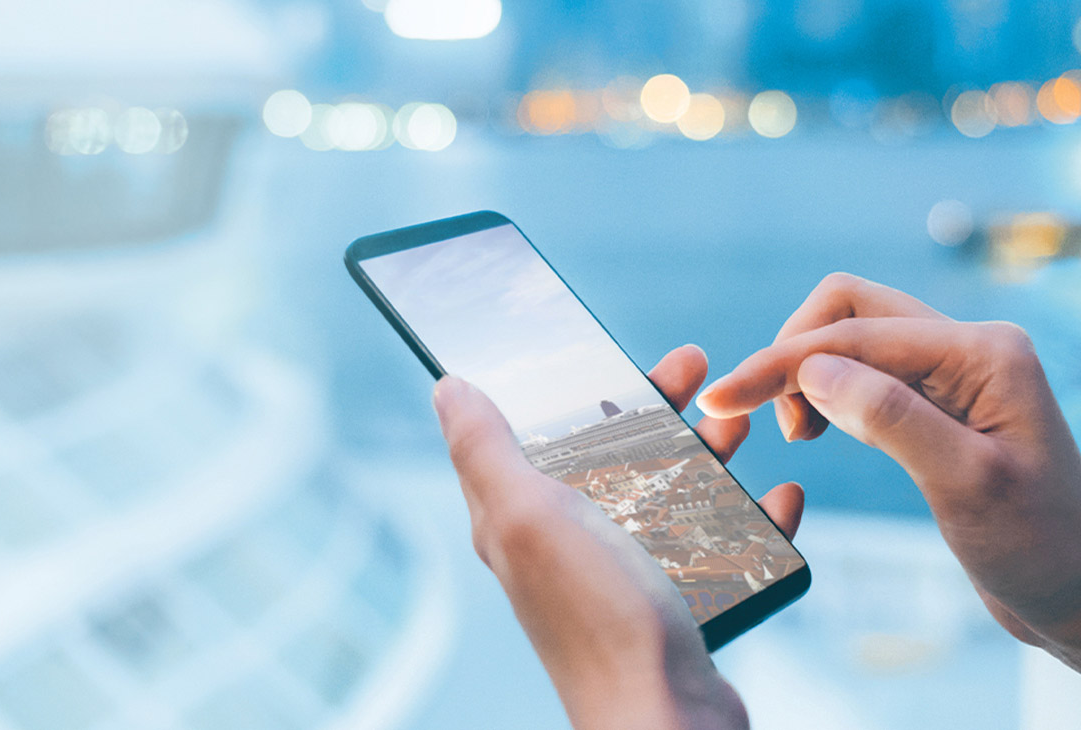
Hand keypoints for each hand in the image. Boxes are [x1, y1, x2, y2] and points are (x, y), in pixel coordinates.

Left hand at [433, 344, 800, 729]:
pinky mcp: (674, 605)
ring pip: (666, 491)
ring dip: (706, 451)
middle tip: (699, 367)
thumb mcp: (527, 516)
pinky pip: (715, 545)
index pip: (535, 431)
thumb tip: (447, 387)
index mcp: (521, 517)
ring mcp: (623, 575)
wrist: (667, 719)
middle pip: (608, 452)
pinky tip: (780, 498)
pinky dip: (749, 519)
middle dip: (655, 405)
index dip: (568, 383)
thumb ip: (485, 450)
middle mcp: (566, 543)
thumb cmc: (595, 617)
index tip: (611, 346)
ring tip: (742, 425)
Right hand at [697, 272, 1080, 670]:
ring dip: (806, 369)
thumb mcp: (965, 486)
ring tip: (797, 432)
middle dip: (792, 351)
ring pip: (851, 334)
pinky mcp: (936, 402)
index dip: (779, 363)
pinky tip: (818, 430)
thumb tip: (813, 369)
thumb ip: (891, 418)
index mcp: (983, 352)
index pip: (854, 335)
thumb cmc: (1037, 547)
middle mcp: (968, 346)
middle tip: (761, 415)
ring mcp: (952, 371)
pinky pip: (864, 370)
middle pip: (848, 307)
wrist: (1076, 592)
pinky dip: (825, 390)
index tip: (720, 398)